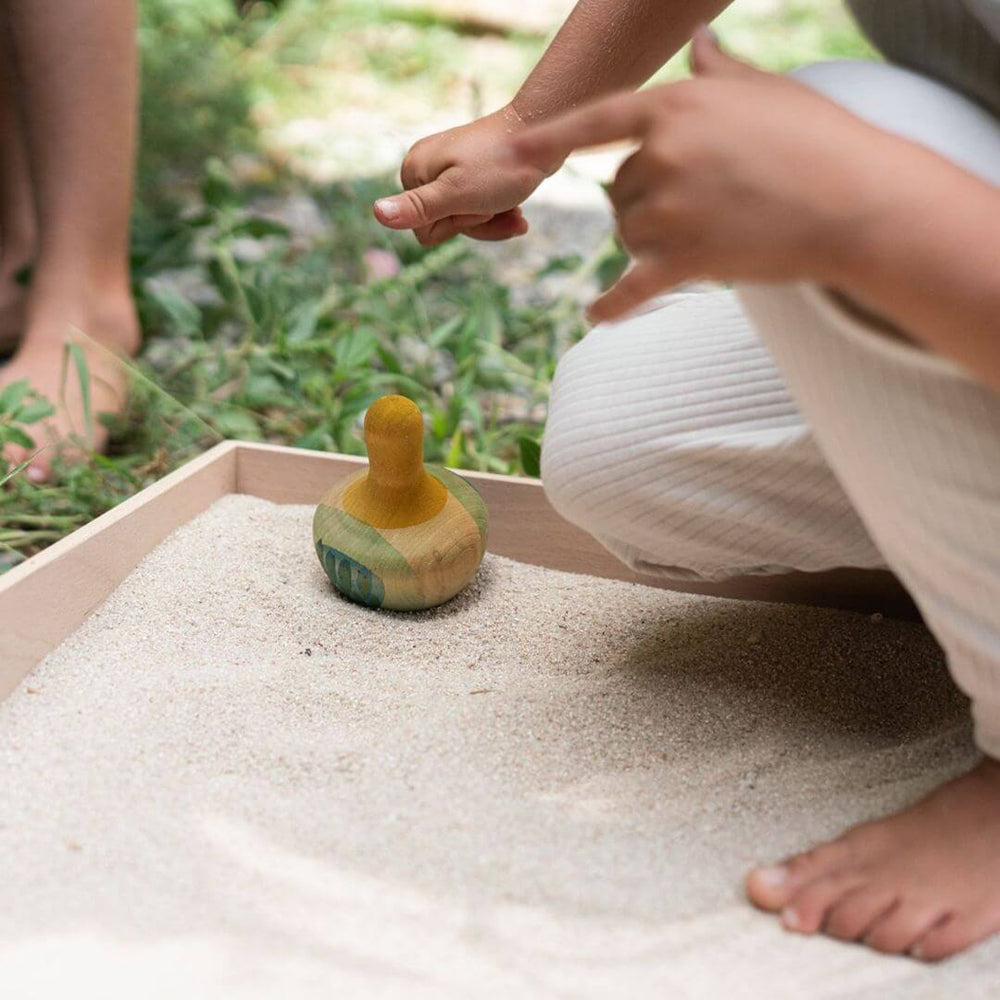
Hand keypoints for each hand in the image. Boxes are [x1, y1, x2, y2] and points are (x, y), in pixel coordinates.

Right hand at [374, 105, 557, 246]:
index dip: (455, 225)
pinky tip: (516, 208)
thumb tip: (377, 214)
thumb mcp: (458, 194)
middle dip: (476, 224)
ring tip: (513, 206)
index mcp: (414, 172)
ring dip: (493, 220)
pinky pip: (477, 208)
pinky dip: (498, 212)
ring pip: (464, 221)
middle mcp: (425, 168)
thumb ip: (419, 208)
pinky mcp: (468, 172)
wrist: (542, 134)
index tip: (474, 202)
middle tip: (496, 202)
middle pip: (444, 226)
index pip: (424, 231)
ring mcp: (447, 170)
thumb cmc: (502, 166)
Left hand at [510, 27, 902, 321]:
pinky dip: (612, 305)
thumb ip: (718, 70)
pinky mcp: (687, 261)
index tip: (514, 153)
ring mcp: (672, 211)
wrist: (860, 202)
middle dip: (643, 198)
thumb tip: (699, 40)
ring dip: (649, 239)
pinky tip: (593, 317)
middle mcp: (663, 156)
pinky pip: (633, 288)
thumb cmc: (818, 139)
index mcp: (675, 107)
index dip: (551, 139)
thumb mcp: (765, 89)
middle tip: (698, 203)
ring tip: (705, 232)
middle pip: (619, 188)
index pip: (597, 122)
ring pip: (628, 233)